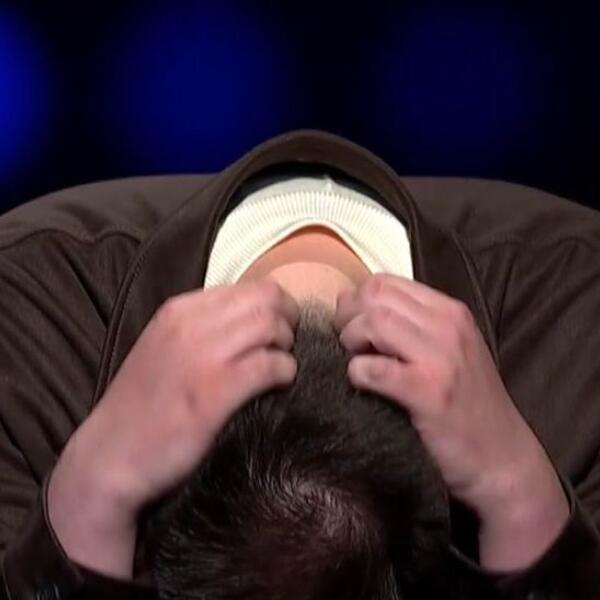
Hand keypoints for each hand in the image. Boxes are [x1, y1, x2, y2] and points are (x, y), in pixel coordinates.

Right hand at [48, 279, 298, 576]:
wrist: (109, 455)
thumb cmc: (142, 404)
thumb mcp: (164, 345)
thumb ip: (202, 326)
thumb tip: (252, 319)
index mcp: (179, 309)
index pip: (249, 286)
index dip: (274, 305)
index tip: (276, 328)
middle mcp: (190, 323)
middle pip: (267, 299)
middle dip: (287, 320)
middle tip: (285, 345)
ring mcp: (203, 355)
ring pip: (271, 326)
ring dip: (286, 345)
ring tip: (279, 366)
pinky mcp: (215, 391)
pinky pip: (270, 365)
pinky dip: (285, 372)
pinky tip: (278, 384)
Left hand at [334, 273, 568, 570]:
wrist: (504, 458)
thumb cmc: (469, 404)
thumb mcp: (450, 350)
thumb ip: (413, 326)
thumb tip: (355, 310)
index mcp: (451, 311)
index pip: (386, 282)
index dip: (357, 300)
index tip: (352, 325)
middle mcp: (448, 326)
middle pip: (374, 296)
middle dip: (347, 317)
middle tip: (347, 344)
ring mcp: (440, 358)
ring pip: (373, 322)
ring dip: (351, 341)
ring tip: (356, 362)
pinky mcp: (429, 393)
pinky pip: (375, 369)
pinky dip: (358, 373)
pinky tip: (363, 384)